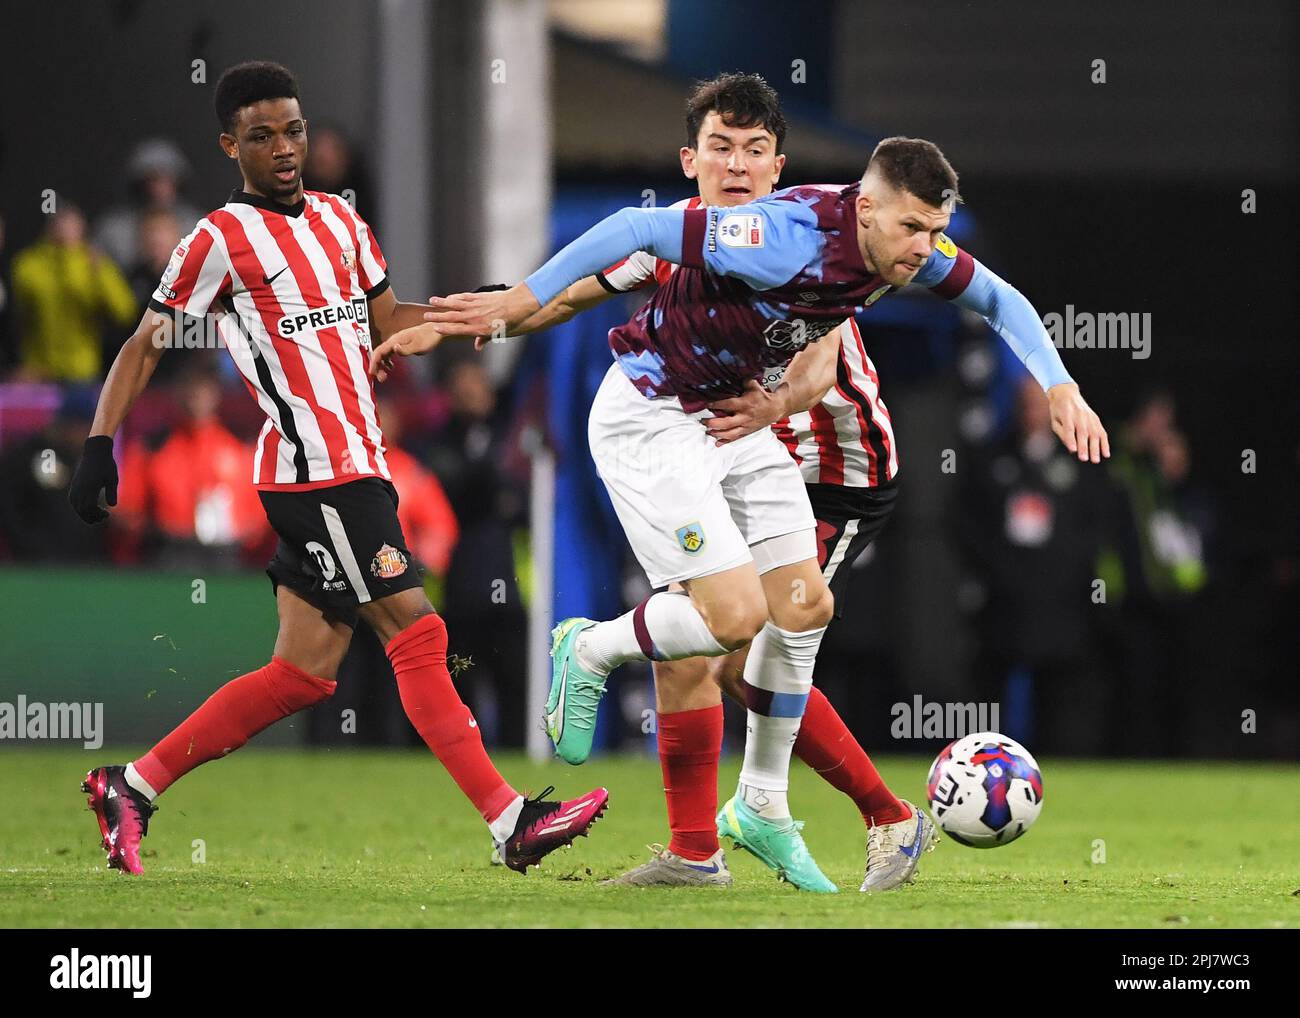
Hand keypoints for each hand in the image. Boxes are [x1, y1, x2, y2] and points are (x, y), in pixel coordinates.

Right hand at [68, 435, 117, 523]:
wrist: (95, 451)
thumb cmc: (107, 465)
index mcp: (90, 486)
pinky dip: (78, 506)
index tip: (107, 514)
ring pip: (75, 505)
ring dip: (84, 513)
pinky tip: (88, 508)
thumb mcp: (113, 478)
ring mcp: (75, 486)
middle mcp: (80, 487)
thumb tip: (112, 506)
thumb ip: (112, 492)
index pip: (89, 507)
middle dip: (91, 516)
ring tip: (96, 515)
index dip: (97, 514)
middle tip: (103, 517)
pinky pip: (72, 499)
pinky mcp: (74, 484)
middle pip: (81, 509)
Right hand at [369, 324, 443, 381]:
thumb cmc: (428, 337)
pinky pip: (389, 353)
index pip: (379, 351)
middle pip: (379, 353)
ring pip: (384, 354)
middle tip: (381, 378)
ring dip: (382, 365)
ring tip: (384, 376)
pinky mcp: (401, 344)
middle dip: (377, 366)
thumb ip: (405, 349)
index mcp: (395, 340)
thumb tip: (394, 349)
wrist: (436, 330)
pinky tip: (390, 367)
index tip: (372, 372)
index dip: (374, 362)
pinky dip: (387, 361)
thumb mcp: (418, 346)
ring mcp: (397, 341)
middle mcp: (394, 340)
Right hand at [422, 282, 539, 338]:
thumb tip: (477, 347)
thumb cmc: (508, 322)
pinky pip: (464, 297)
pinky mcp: (479, 297)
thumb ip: (484, 339)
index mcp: (478, 328)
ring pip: (456, 304)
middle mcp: (475, 317)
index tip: (434, 328)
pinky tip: (448, 297)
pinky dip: (455, 297)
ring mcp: (476, 306)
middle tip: (426, 316)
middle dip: (438, 316)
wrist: (516, 306)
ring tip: (431, 301)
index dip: (445, 328)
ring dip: (443, 303)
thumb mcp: (497, 334)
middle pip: (453, 317)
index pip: (458, 329)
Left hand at [703, 380, 787, 445]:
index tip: (707, 404)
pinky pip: (735, 438)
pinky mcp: (747, 432)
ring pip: (730, 433)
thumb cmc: (763, 397)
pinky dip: (725, 442)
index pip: (729, 405)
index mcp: (745, 404)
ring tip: (708, 431)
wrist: (776, 408)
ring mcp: (746, 426)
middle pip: (727, 423)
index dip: (717, 405)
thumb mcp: (754, 386)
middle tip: (703, 421)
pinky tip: (717, 443)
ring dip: (717, 433)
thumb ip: (743, 381)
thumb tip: (734, 372)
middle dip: (713, 423)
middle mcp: (745, 416)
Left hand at [1047, 382, 1109, 462]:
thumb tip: (1072, 449)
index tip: (1073, 450)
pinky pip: (1102, 432)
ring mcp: (1089, 417)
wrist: (1067, 394)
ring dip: (1096, 448)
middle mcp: (1079, 415)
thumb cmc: (1058, 411)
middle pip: (1083, 433)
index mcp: (1066, 414)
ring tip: (1096, 460)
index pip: (1069, 429)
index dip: (1071, 440)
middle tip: (1084, 459)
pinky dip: (1105, 443)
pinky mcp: (1096, 419)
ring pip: (1094, 433)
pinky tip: (1106, 454)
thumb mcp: (1055, 421)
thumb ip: (1062, 434)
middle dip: (1084, 447)